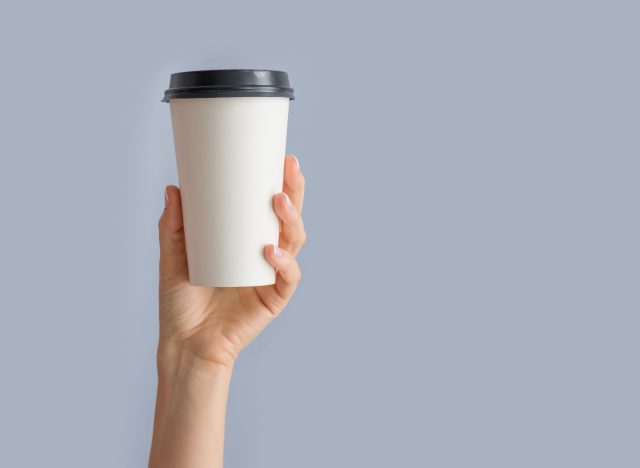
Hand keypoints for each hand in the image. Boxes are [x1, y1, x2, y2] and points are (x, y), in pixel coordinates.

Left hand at [157, 155, 305, 368]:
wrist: (185, 343)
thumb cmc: (182, 302)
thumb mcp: (173, 257)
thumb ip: (173, 226)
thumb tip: (174, 188)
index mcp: (247, 242)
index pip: (269, 208)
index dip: (279, 183)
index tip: (278, 157)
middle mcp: (265, 255)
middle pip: (289, 219)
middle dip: (293, 191)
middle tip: (288, 167)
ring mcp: (272, 276)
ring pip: (294, 242)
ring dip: (291, 220)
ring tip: (278, 202)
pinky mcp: (273, 299)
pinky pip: (287, 278)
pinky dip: (283, 264)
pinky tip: (271, 252)